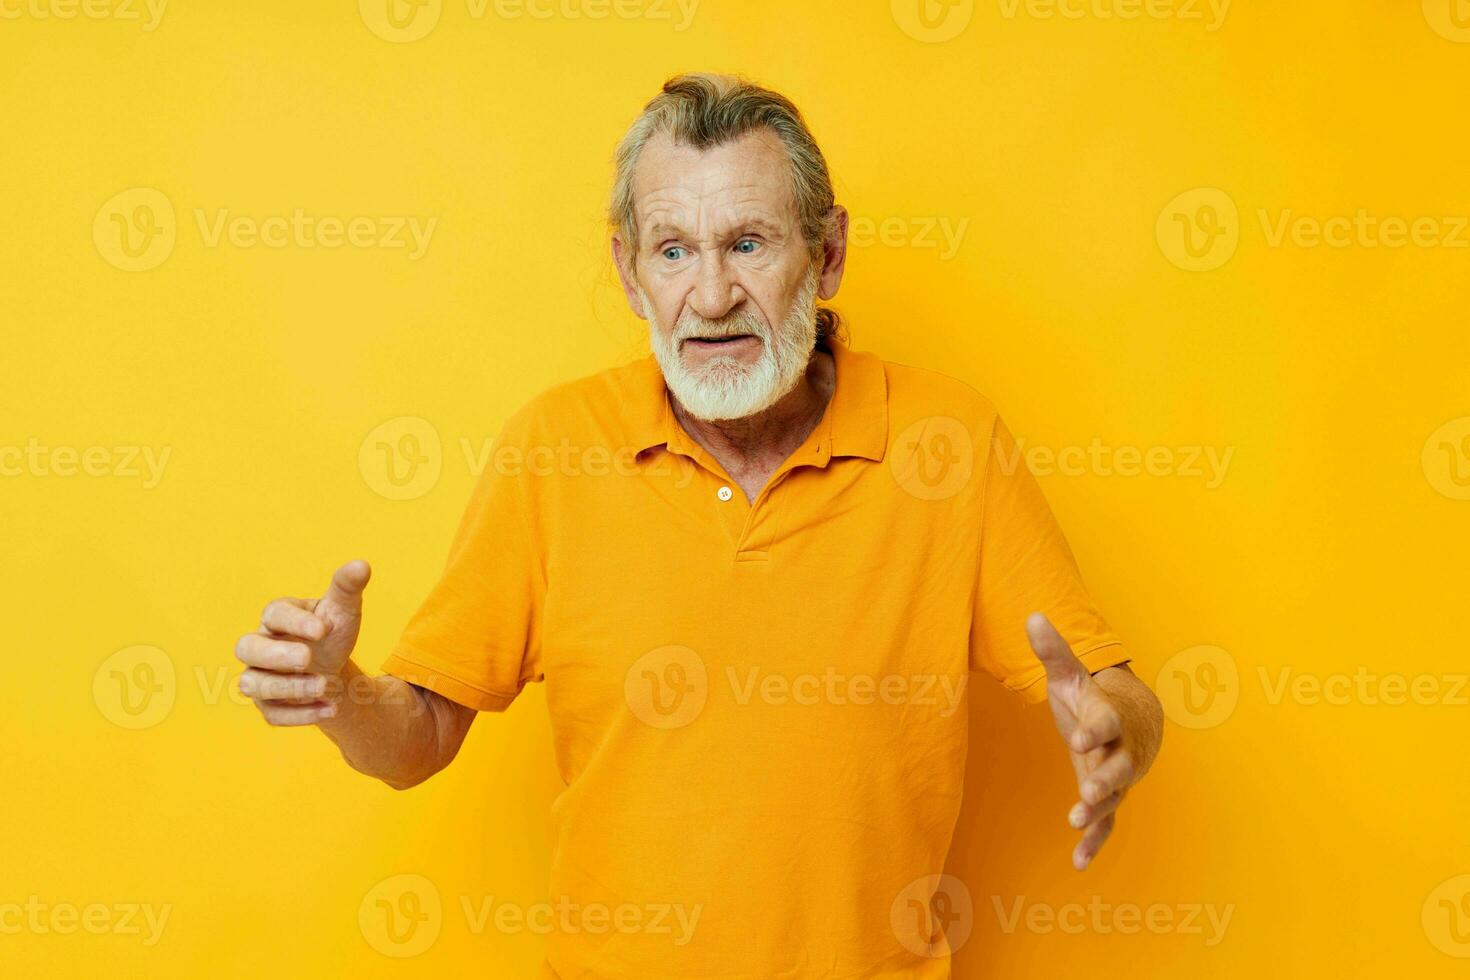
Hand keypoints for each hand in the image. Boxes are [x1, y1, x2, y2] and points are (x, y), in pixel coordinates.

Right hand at [235, 560, 371, 726]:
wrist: (331, 666)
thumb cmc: (330, 632)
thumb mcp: (342, 609)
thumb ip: (347, 587)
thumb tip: (362, 565)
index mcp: (276, 617)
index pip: (273, 614)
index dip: (294, 622)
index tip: (323, 629)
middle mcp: (259, 645)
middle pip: (246, 648)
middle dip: (276, 655)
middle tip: (307, 658)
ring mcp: (259, 676)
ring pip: (252, 684)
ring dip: (287, 687)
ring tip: (322, 685)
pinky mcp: (268, 704)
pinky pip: (271, 714)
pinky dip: (299, 715)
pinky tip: (329, 708)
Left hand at [1027, 612, 1137, 870]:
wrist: (1136, 719)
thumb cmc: (1095, 696)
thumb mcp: (1071, 674)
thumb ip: (1053, 650)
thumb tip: (1031, 615)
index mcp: (1109, 718)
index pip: (1104, 722)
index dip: (1094, 730)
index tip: (1080, 738)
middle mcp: (1119, 750)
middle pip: (1117, 766)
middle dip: (1104, 779)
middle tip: (1088, 792)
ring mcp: (1118, 776)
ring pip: (1114, 797)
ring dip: (1097, 812)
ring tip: (1077, 824)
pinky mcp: (1110, 797)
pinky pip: (1107, 823)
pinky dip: (1094, 841)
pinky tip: (1078, 862)